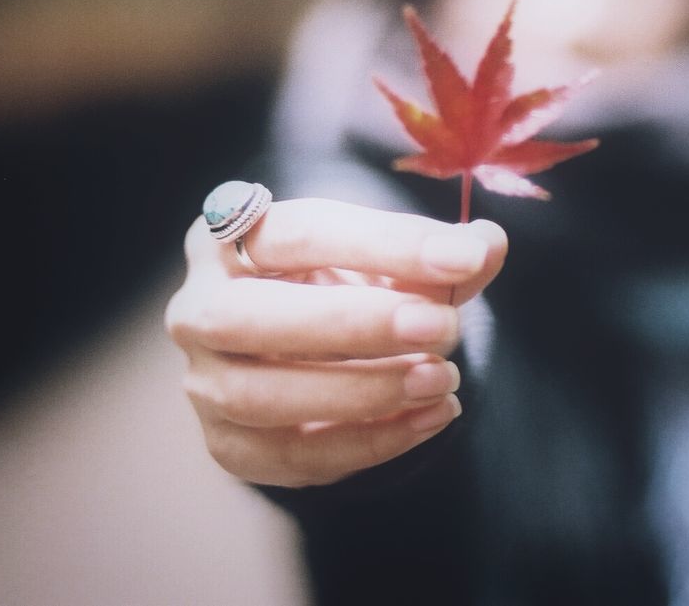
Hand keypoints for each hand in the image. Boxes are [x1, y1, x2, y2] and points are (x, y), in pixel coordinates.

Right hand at [165, 198, 506, 487]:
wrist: (305, 348)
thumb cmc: (344, 284)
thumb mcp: (392, 258)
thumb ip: (440, 254)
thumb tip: (488, 245)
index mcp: (232, 233)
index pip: (299, 232)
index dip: (386, 244)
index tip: (464, 257)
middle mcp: (199, 304)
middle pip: (254, 315)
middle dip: (355, 324)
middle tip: (443, 327)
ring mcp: (205, 380)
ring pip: (262, 395)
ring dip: (362, 391)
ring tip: (443, 379)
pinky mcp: (227, 445)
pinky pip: (291, 456)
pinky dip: (368, 442)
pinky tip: (431, 419)